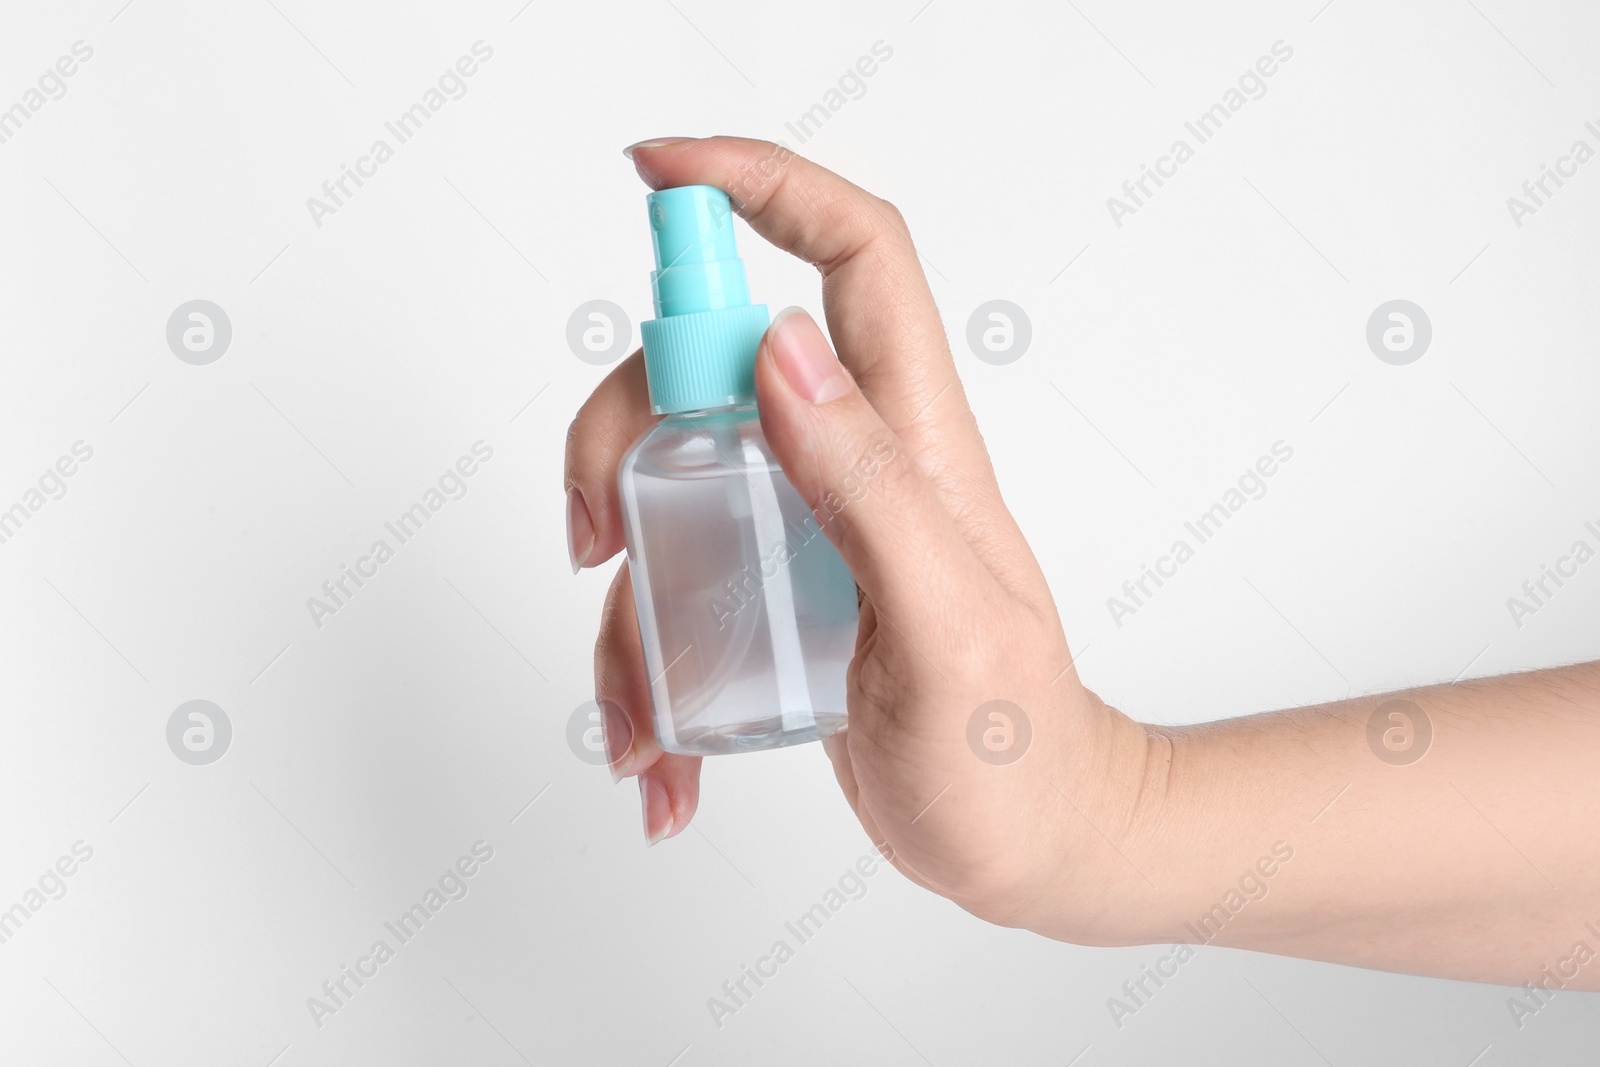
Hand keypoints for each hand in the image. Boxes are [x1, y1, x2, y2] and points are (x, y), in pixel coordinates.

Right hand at [565, 136, 1156, 935]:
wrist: (1028, 843)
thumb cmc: (1016, 751)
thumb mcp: (948, 630)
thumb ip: (874, 491)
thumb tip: (780, 350)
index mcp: (912, 439)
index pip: (850, 255)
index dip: (760, 184)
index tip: (657, 171)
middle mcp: (849, 460)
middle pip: (702, 365)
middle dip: (618, 435)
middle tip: (599, 540)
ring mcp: (802, 524)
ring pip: (663, 486)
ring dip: (621, 600)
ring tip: (641, 723)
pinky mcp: (770, 592)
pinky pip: (670, 588)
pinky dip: (642, 672)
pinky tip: (662, 760)